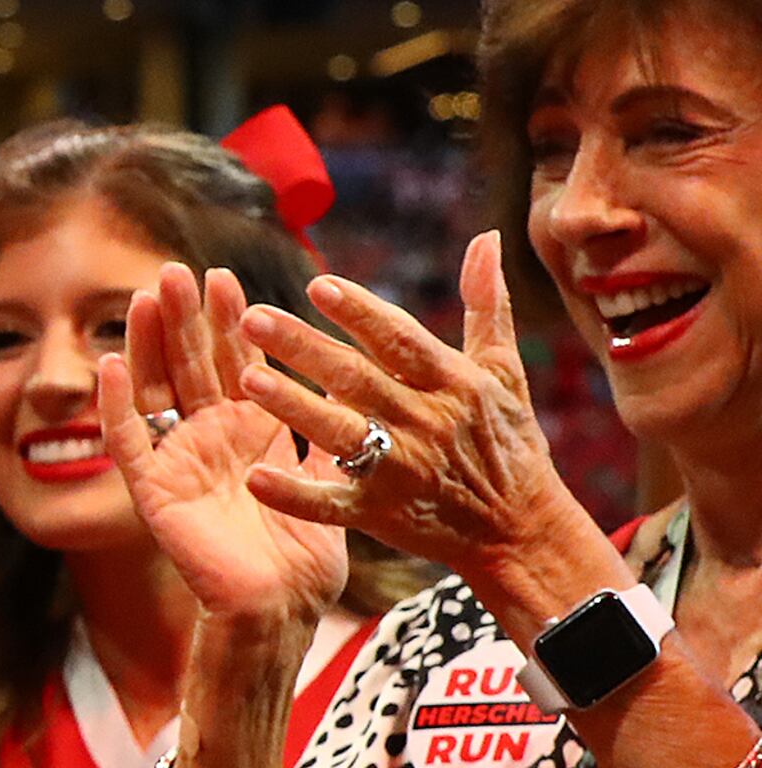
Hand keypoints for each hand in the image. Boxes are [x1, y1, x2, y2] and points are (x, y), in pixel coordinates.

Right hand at [98, 262, 346, 623]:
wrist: (282, 607)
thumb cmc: (306, 555)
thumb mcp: (325, 475)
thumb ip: (322, 426)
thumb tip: (343, 373)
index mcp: (248, 433)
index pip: (230, 363)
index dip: (225, 322)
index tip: (226, 277)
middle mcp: (207, 439)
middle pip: (187, 365)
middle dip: (183, 318)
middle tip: (178, 270)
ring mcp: (176, 461)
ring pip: (155, 390)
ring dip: (146, 343)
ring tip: (146, 297)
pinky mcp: (152, 491)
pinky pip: (127, 442)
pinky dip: (115, 405)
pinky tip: (110, 365)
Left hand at [235, 233, 595, 588]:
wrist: (521, 530)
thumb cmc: (508, 441)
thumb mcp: (504, 372)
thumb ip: (486, 304)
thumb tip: (486, 237)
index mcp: (453, 383)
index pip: (400, 340)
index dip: (360, 313)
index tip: (318, 285)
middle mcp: (425, 422)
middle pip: (357, 379)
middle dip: (303, 347)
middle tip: (250, 317)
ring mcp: (401, 470)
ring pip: (339, 434)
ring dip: (293, 406)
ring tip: (246, 380)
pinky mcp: (381, 514)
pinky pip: (331, 504)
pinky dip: (294, 494)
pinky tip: (254, 478)